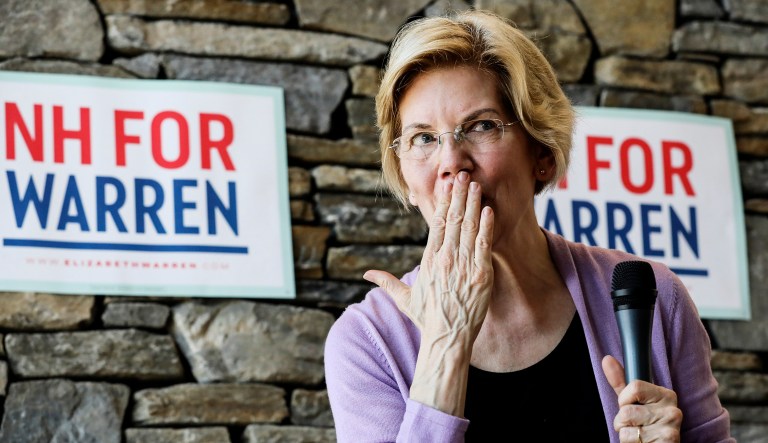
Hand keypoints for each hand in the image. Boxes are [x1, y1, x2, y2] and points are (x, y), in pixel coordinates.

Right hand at [364, 171, 494, 345]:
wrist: (446, 338)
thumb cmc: (426, 319)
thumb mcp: (404, 298)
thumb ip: (386, 281)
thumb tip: (367, 274)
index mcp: (429, 260)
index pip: (436, 224)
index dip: (442, 202)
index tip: (446, 186)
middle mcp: (445, 259)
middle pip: (452, 220)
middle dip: (458, 196)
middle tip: (463, 175)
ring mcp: (463, 266)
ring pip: (468, 228)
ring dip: (473, 204)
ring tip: (476, 185)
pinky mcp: (481, 275)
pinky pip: (484, 245)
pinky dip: (486, 227)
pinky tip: (488, 210)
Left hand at [602, 355, 682, 442]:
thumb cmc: (646, 426)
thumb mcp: (633, 402)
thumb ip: (620, 382)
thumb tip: (607, 359)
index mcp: (666, 395)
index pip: (634, 387)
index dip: (624, 400)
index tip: (630, 407)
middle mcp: (673, 410)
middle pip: (627, 410)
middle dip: (622, 421)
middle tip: (636, 426)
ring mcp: (670, 428)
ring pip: (626, 427)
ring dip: (625, 434)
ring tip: (639, 437)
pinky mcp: (667, 442)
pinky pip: (630, 439)